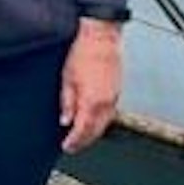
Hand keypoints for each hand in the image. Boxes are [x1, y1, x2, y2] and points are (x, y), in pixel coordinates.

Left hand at [59, 19, 121, 153]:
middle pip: (96, 131)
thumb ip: (67, 103)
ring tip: (81, 137)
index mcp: (92, 101)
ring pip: (104, 124)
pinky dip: (101, 122)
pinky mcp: (117, 92)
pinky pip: (109, 114)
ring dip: (93, 133)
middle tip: (73, 146)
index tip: (67, 146)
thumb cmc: (83, 53)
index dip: (74, 141)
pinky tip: (93, 121)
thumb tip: (65, 120)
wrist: (101, 37)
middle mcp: (106, 103)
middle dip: (84, 141)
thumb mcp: (67, 79)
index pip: (83, 130)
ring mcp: (114, 97)